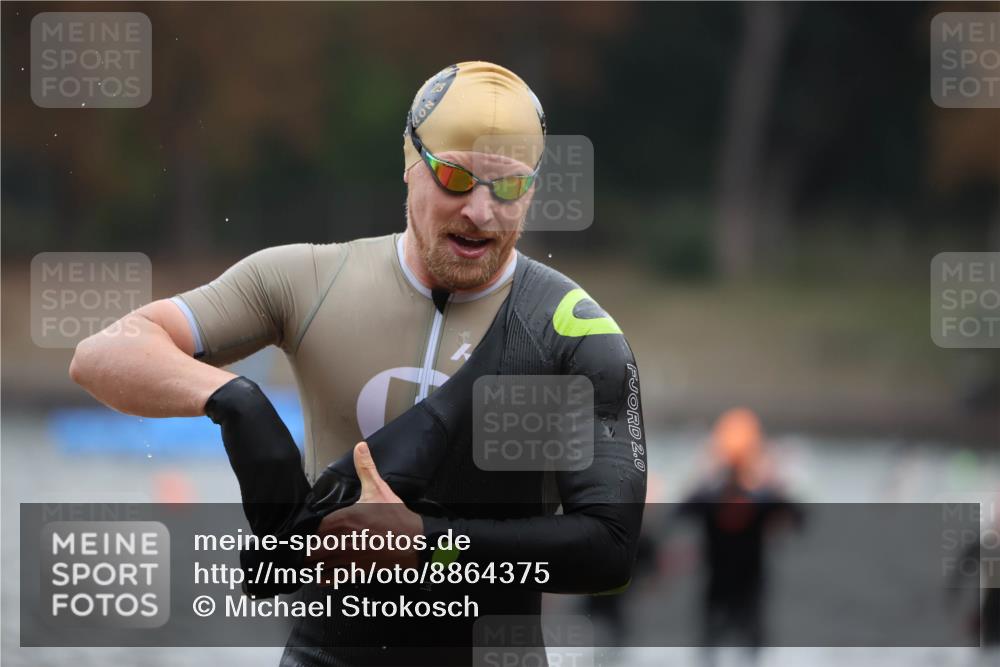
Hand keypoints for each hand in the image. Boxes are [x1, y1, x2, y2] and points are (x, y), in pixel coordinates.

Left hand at [306, 442, 423, 575]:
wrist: (414, 543)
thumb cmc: (396, 517)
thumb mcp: (380, 490)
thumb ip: (366, 469)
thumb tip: (360, 446)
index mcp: (342, 520)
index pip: (313, 528)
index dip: (308, 530)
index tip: (307, 530)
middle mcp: (340, 541)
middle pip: (310, 549)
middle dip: (307, 548)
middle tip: (306, 545)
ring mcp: (347, 559)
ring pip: (318, 565)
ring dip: (314, 562)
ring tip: (312, 559)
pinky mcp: (354, 572)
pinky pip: (330, 579)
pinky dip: (324, 577)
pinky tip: (323, 573)